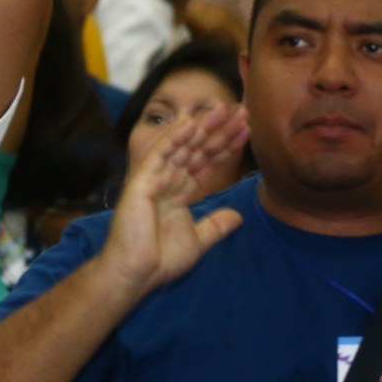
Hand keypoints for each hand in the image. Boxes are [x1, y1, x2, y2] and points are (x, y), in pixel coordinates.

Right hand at [97, 106, 249, 295]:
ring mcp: (153, 179)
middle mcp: (166, 181)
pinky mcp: (141, 182)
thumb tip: (238, 217)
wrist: (135, 273)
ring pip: (181, 146)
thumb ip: (216, 225)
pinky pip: (159, 154)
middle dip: (219, 130)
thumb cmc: (159, 260)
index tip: (246, 131)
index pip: (205, 162)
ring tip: (223, 108)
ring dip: (202, 126)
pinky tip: (191, 123)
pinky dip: (174, 137)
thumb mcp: (198, 240)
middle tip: (242, 111)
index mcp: (178, 192)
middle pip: (197, 149)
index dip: (225, 146)